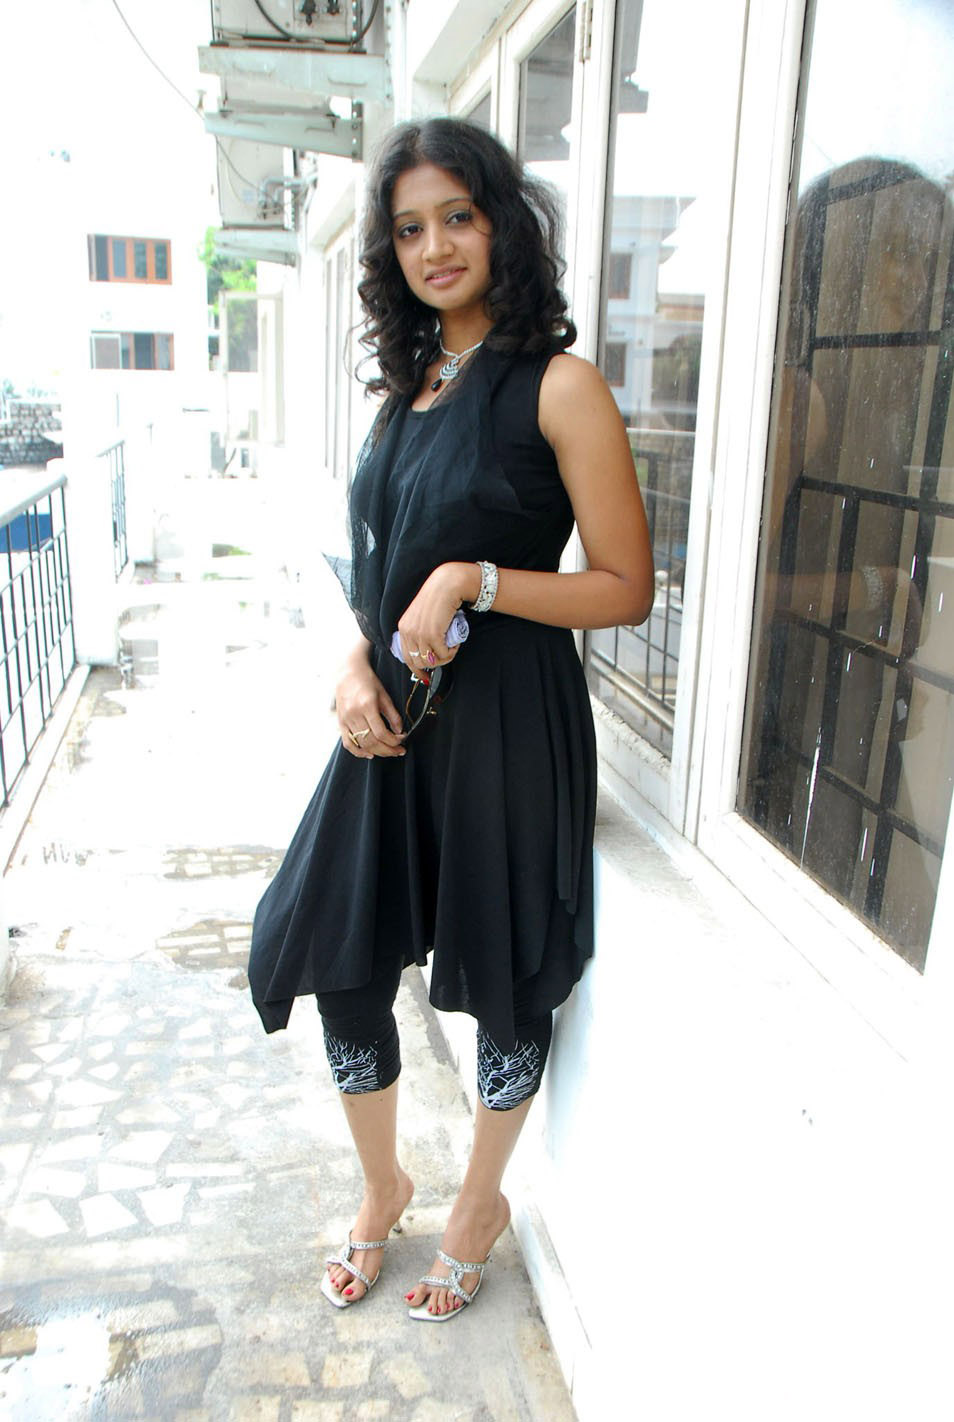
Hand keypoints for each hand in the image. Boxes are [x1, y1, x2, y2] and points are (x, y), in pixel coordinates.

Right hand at [336, 643, 405, 758]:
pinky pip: (348, 743)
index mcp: (366, 706)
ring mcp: (345, 720)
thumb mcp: (384, 695)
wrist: (348, 673)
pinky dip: (358, 752)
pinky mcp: (341, 723)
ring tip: (389, 752)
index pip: (381, 733)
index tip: (402, 740)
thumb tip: (400, 731)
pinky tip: (369, 753)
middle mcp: (354, 714)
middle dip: (388, 750)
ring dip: (377, 752)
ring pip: (362, 744)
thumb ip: (393, 714)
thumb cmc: (368, 682)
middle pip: (371, 742)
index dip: (393, 741)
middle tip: (399, 751)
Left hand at [398, 563, 478, 670]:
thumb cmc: (438, 599)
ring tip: (452, 647)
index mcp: (404, 628)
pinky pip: (443, 654)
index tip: (426, 677)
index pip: (406, 657)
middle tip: (446, 654)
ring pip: (431, 661)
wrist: (447, 585)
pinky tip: (455, 643)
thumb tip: (427, 654)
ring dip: (445, 658)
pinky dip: (452, 652)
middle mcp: (408, 632)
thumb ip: (420, 632)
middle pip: (419, 662)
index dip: (417, 670)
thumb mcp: (421, 617)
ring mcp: (419, 634)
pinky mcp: (432, 635)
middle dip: (435, 663)